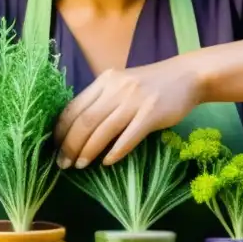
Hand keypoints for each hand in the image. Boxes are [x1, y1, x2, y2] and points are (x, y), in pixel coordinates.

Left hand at [53, 58, 202, 168]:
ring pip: (103, 129)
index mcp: (105, 81)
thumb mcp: (122, 84)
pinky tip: (107, 162)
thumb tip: (77, 127)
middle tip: (63, 163)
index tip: (55, 148)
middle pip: (85, 121)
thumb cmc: (152, 84)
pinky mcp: (152, 114)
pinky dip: (116, 151)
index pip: (73, 107)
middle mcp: (116, 89)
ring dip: (88, 150)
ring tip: (80, 165)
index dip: (61, 130)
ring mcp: (134, 101)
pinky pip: (129, 136)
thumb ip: (102, 100)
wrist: (187, 76)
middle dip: (70, 145)